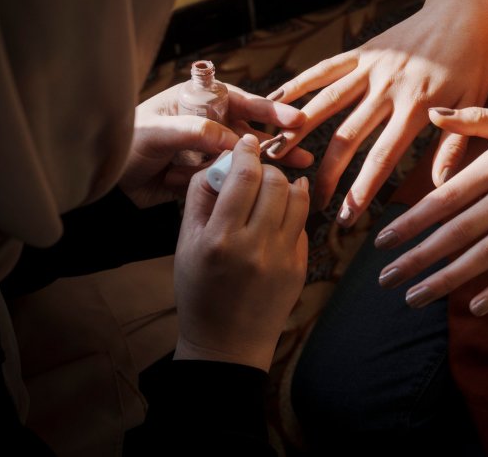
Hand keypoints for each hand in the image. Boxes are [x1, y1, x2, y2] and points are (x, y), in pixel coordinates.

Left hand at [119, 82, 313, 207]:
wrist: (102, 176)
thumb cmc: (126, 141)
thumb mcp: (158, 132)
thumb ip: (196, 132)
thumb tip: (233, 141)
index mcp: (199, 102)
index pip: (241, 102)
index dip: (269, 110)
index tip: (294, 119)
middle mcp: (209, 124)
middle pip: (251, 130)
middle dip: (279, 138)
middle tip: (305, 144)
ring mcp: (208, 152)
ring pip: (246, 157)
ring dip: (271, 162)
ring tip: (300, 167)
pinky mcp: (204, 177)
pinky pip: (231, 180)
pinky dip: (247, 183)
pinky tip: (269, 189)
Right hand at [173, 134, 309, 370]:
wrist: (227, 344)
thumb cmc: (199, 292)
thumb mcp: (185, 244)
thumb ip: (200, 198)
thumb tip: (221, 162)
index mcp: (220, 239)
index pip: (244, 176)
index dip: (247, 152)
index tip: (246, 143)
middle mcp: (254, 247)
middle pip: (274, 182)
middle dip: (265, 168)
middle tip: (255, 171)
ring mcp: (282, 258)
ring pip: (297, 198)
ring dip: (285, 184)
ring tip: (271, 188)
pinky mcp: (299, 267)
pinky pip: (302, 223)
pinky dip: (293, 209)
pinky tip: (280, 212)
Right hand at [266, 0, 487, 224]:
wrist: (464, 8)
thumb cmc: (475, 59)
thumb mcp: (475, 102)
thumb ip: (454, 146)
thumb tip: (440, 189)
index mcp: (417, 106)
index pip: (383, 157)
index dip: (362, 190)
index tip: (346, 218)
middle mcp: (388, 88)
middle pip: (347, 137)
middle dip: (327, 174)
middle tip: (313, 203)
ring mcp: (371, 67)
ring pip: (326, 103)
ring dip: (298, 131)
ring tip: (275, 155)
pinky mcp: (363, 52)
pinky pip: (325, 69)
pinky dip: (299, 84)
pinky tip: (274, 99)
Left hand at [375, 107, 487, 315]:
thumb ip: (476, 120)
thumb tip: (433, 114)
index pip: (445, 199)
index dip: (412, 222)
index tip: (382, 240)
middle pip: (457, 232)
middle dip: (418, 258)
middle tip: (384, 278)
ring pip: (484, 256)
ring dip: (447, 280)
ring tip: (414, 298)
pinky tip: (476, 309)